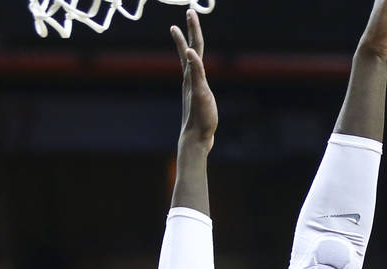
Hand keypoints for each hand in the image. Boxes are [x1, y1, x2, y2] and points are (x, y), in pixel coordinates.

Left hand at [171, 9, 216, 145]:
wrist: (196, 137)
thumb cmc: (200, 117)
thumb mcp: (200, 92)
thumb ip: (195, 71)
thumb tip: (188, 50)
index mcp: (192, 75)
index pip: (193, 45)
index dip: (193, 29)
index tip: (190, 11)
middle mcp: (190, 77)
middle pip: (192, 48)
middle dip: (191, 30)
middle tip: (190, 12)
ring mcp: (193, 86)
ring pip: (191, 60)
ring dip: (188, 45)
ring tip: (185, 36)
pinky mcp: (197, 96)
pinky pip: (195, 75)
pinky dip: (194, 65)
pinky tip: (193, 65)